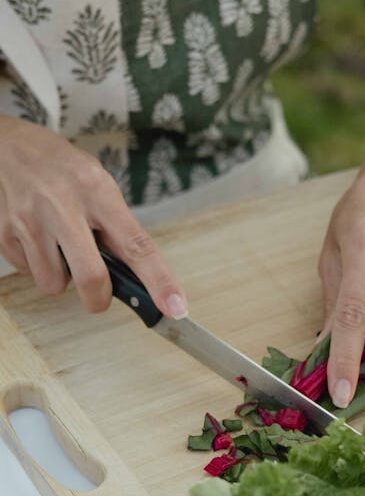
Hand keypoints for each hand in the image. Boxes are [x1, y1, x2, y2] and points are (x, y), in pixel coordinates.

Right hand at [0, 116, 186, 316]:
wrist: (9, 147)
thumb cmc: (65, 172)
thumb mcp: (102, 188)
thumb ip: (120, 231)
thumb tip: (141, 279)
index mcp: (98, 193)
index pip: (137, 246)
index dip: (159, 281)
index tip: (175, 307)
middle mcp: (63, 206)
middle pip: (91, 277)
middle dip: (98, 298)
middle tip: (99, 294)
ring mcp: (30, 221)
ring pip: (55, 284)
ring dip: (64, 278)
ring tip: (62, 248)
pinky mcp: (4, 233)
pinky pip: (29, 274)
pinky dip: (40, 267)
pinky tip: (40, 242)